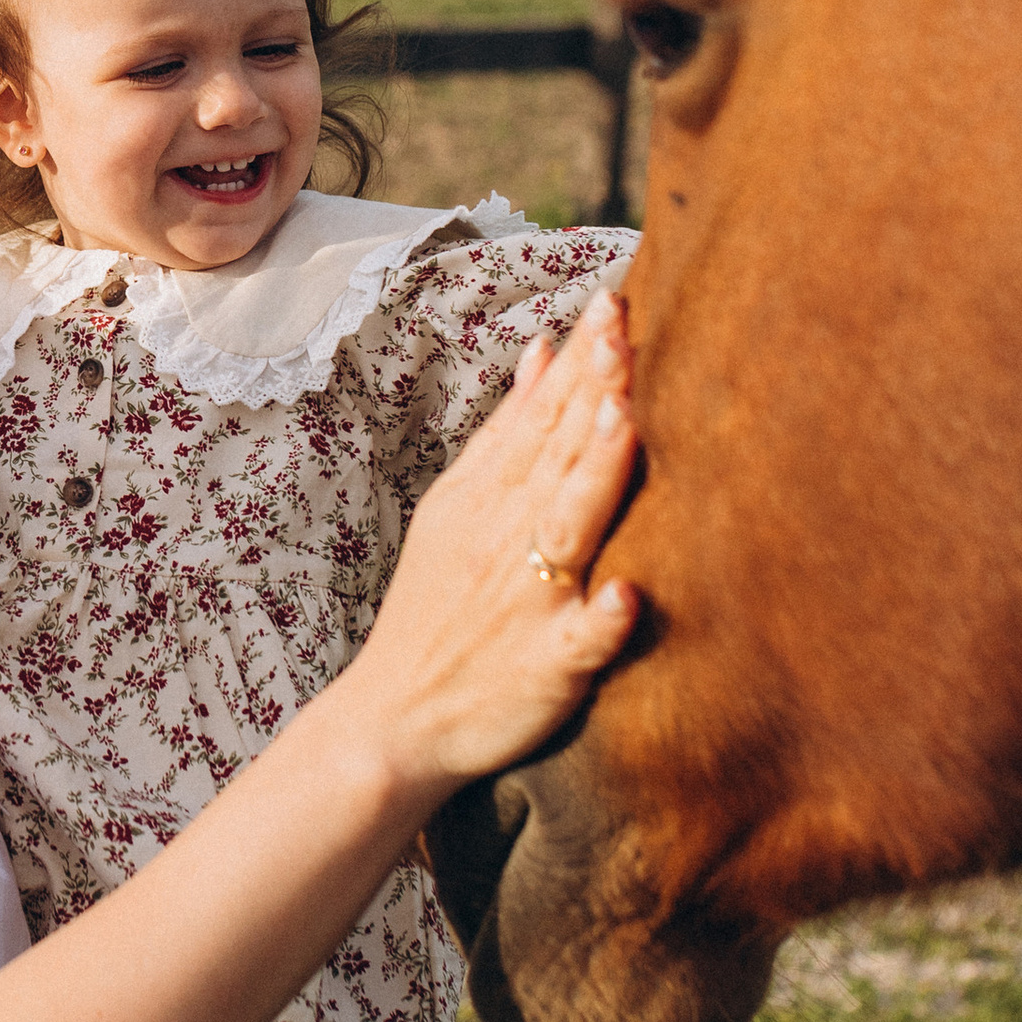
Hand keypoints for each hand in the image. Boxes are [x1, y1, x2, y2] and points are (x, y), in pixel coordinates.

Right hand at [336, 296, 637, 804]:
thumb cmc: (440, 608)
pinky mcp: (545, 667)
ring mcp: (528, 600)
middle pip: (559, 454)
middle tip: (623, 327)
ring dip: (594, 476)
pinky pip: (578, 643)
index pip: (544, 416)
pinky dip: (600, 621)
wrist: (394, 719)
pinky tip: (626, 599)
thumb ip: (511, 429)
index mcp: (494, 497)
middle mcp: (510, 537)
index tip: (614, 302)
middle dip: (593, 390)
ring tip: (626, 425)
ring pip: (567, 528)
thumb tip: (548, 345)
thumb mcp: (460, 504)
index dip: (581, 361)